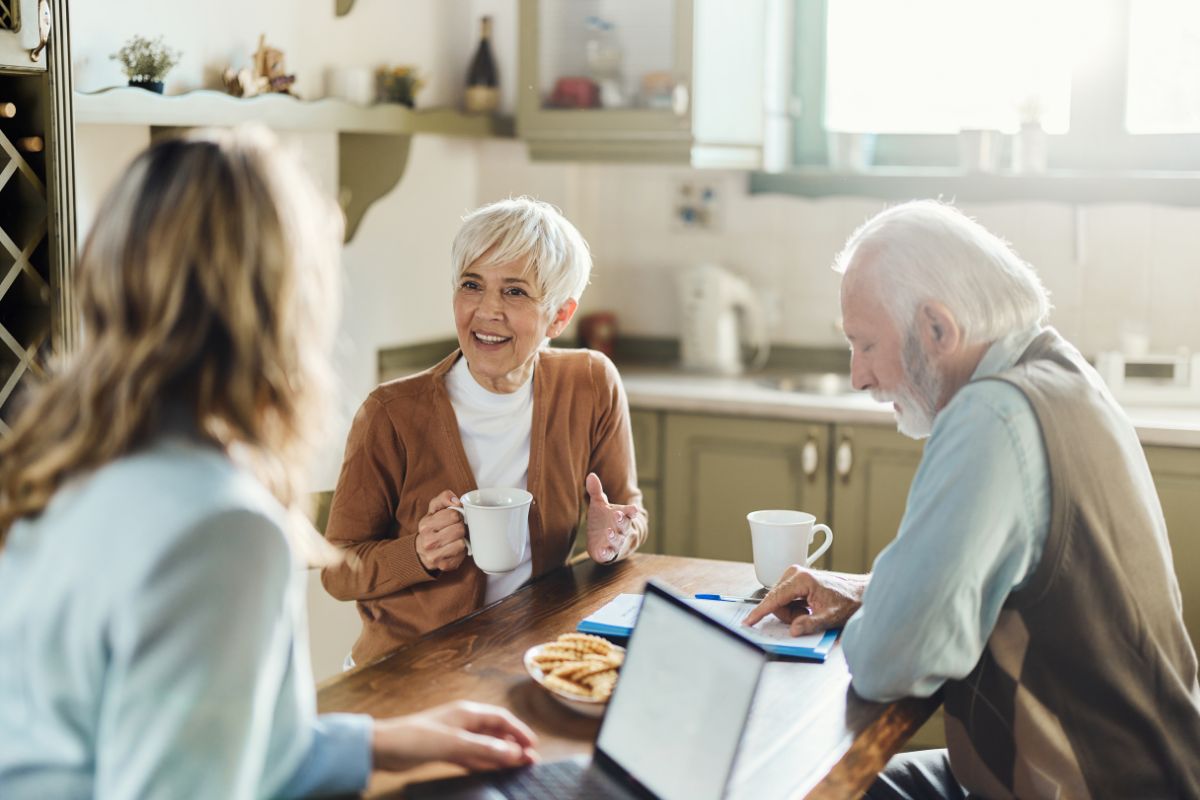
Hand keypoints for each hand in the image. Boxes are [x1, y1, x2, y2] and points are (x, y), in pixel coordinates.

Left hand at [372, 700, 539, 772]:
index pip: (501, 719)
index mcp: (468, 712)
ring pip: (485, 746)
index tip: (533, 746)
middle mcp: (464, 722)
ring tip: (517, 768)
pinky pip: (472, 756)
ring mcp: (455, 736)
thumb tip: (513, 752)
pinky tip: (493, 771)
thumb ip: (485, 749)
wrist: (384, 747)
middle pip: (495, 732)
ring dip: (500, 756)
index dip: (519, 731)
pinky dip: (483, 763)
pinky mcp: (446, 750)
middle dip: (513, 745)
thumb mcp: (454, 743)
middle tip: (529, 761)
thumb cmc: (417, 738)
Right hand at [416, 490, 467, 572]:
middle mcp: (428, 541)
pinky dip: (460, 552)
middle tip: (455, 529)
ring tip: (454, 539)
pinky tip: (454, 549)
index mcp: (425, 525)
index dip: (457, 515)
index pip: (454, 515)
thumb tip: (456, 501)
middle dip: (460, 527)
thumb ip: (444, 497)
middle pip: (459, 529)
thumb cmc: (432, 527)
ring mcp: (435, 556)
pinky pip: (462, 555)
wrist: (422, 551)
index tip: (453, 519)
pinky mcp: (444, 566)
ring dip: (461, 539)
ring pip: (461, 543)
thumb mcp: (434, 509)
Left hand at [585, 472, 638, 563]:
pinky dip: (606, 554)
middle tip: (618, 515)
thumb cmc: (605, 520)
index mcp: (622, 516)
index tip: (633, 509)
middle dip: (622, 522)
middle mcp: (622, 530)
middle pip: (625, 526)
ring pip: (618, 541)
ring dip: (614, 537)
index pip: (630, 513)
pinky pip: (608, 555)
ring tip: (609, 532)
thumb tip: (591, 475)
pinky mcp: (608, 553)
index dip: (631, 511)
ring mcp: (616, 543)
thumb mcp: (600, 505)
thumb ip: (596, 492)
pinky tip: (601, 553)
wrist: (606, 540)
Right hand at [742, 565, 867, 635]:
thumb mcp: (830, 617)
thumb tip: (794, 630)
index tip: (749, 621)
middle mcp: (795, 573)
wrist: (859, 592)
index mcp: (801, 580)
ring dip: (791, 612)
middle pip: (775, 601)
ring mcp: (794, 575)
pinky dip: (793, 607)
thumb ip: (810, 624)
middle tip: (806, 617)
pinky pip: (784, 598)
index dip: (760, 612)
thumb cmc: (847, 601)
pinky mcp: (796, 578)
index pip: (774, 599)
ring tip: (809, 612)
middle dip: (787, 615)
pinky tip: (807, 607)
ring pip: (779, 601)